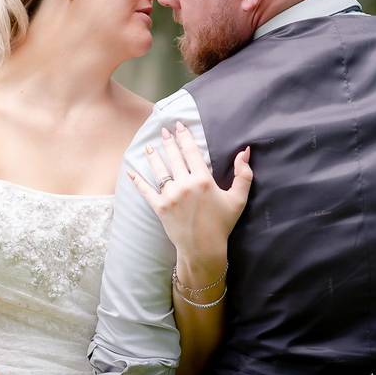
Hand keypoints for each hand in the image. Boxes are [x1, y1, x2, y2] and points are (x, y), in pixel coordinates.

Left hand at [127, 121, 252, 268]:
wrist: (204, 248)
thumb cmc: (222, 224)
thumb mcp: (238, 199)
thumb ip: (243, 174)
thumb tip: (245, 152)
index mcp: (203, 180)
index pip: (191, 152)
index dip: (184, 137)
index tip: (179, 125)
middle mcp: (185, 185)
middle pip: (174, 157)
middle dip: (168, 142)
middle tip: (163, 130)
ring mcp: (170, 196)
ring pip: (160, 171)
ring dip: (153, 157)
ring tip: (149, 147)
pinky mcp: (160, 207)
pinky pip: (146, 191)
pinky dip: (138, 181)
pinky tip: (130, 172)